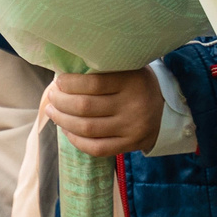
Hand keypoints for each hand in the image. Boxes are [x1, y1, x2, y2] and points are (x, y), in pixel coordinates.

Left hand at [48, 68, 162, 158]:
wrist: (165, 106)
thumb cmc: (135, 82)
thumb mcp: (126, 68)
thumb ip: (101, 69)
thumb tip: (62, 75)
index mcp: (132, 80)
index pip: (94, 83)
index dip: (70, 84)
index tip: (58, 82)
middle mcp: (134, 105)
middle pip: (85, 107)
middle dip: (61, 102)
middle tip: (51, 96)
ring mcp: (133, 127)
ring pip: (88, 129)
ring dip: (63, 121)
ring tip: (53, 112)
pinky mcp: (131, 144)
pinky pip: (97, 148)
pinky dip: (77, 141)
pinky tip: (67, 131)